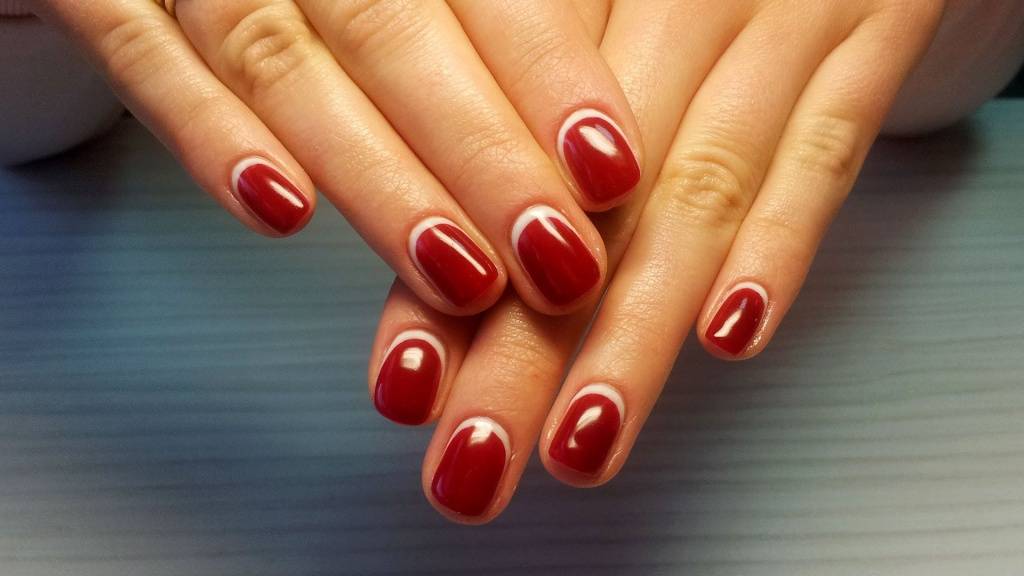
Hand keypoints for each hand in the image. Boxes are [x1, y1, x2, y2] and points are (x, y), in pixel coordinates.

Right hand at [36, 0, 645, 315]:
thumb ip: (487, 21)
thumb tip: (597, 138)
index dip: (547, 73)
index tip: (611, 172)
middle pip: (391, 24)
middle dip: (480, 151)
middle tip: (556, 260)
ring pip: (276, 51)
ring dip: (374, 175)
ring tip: (456, 273)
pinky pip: (132, 49)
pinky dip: (203, 132)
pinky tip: (282, 213)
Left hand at [368, 0, 947, 521]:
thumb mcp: (592, 19)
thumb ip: (524, 115)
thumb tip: (438, 266)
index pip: (494, 157)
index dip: (444, 281)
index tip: (412, 389)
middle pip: (587, 196)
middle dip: (527, 342)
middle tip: (480, 454)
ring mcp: (778, 15)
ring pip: (696, 190)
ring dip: (637, 330)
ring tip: (584, 439)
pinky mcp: (869, 39)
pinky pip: (824, 153)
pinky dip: (779, 248)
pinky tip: (730, 336)